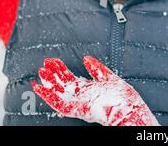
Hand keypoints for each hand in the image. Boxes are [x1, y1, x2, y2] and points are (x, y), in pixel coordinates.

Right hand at [31, 56, 158, 125]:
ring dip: (48, 84)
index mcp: (89, 89)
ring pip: (58, 93)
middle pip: (63, 84)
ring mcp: (77, 103)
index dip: (61, 69)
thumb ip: (97, 68)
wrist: (128, 110)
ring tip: (39, 73)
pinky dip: (47, 96)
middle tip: (44, 64)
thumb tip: (86, 58)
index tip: (53, 61)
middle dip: (53, 74)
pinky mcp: (75, 109)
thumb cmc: (123, 98)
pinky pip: (57, 103)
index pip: (71, 78)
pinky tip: (39, 88)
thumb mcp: (109, 77)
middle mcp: (82, 96)